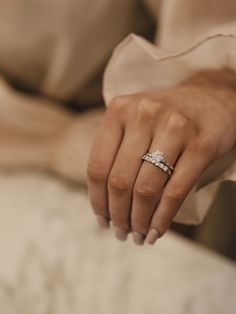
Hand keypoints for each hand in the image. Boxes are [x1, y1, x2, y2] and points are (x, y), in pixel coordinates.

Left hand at [86, 69, 235, 244]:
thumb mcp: (134, 122)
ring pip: (146, 189)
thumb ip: (116, 151)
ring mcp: (174, 128)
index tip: (102, 220)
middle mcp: (143, 115)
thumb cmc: (165, 118)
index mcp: (119, 110)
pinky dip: (163, 218)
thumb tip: (105, 204)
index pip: (97, 167)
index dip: (97, 201)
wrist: (210, 99)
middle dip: (118, 216)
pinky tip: (157, 232)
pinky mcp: (200, 145)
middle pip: (120, 181)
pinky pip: (175, 191)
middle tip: (122, 233)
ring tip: (138, 236)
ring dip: (139, 221)